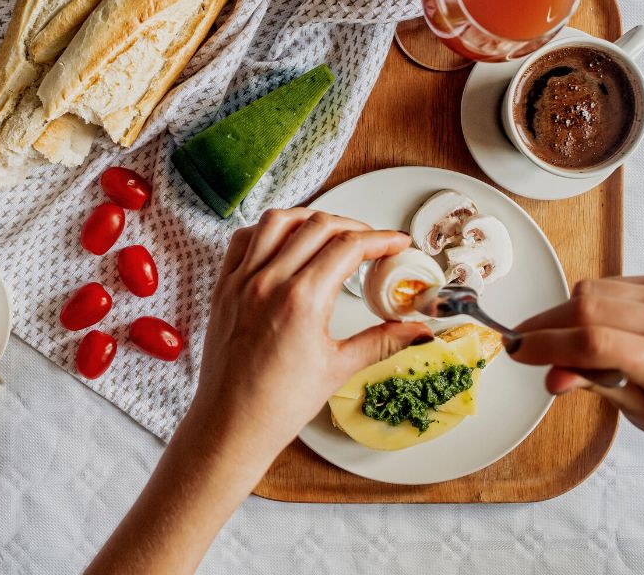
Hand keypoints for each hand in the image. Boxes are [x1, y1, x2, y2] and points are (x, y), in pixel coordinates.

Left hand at [88, 209, 435, 573]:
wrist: (231, 425)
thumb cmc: (278, 405)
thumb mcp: (339, 369)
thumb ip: (383, 341)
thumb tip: (420, 330)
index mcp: (301, 300)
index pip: (349, 246)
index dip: (380, 239)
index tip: (396, 244)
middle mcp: (268, 281)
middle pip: (318, 225)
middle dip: (353, 226)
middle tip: (372, 243)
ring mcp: (241, 281)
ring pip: (278, 221)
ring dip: (310, 219)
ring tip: (332, 232)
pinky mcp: (223, 287)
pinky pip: (244, 240)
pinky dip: (268, 231)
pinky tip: (286, 243)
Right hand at [511, 276, 643, 479]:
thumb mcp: (634, 411)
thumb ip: (591, 383)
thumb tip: (550, 374)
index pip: (595, 342)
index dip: (548, 344)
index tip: (517, 351)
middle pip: (588, 308)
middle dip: (546, 326)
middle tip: (523, 343)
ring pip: (593, 290)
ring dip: (563, 314)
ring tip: (560, 342)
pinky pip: (609, 284)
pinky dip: (588, 303)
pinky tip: (590, 325)